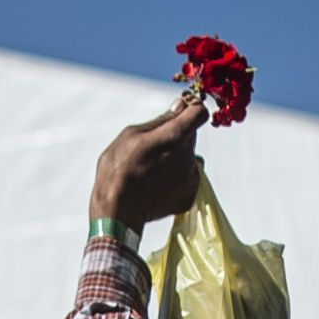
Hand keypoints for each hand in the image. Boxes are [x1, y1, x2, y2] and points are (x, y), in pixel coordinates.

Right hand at [90, 96, 208, 228]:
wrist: (118, 212)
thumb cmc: (118, 169)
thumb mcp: (131, 135)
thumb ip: (161, 120)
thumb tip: (181, 106)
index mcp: (175, 137)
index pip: (199, 113)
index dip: (191, 109)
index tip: (180, 112)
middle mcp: (188, 156)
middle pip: (191, 135)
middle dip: (177, 135)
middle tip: (153, 147)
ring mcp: (191, 177)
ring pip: (188, 157)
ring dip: (175, 157)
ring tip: (151, 168)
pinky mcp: (191, 194)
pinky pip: (187, 177)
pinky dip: (175, 177)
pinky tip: (157, 183)